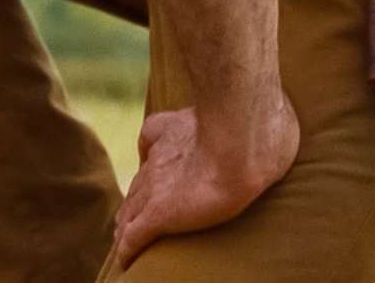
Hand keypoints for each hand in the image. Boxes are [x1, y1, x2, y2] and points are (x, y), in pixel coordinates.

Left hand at [113, 89, 298, 267]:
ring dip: (124, 230)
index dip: (148, 179)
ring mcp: (157, 189)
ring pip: (130, 214)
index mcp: (172, 139)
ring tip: (122, 245)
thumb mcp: (232, 113)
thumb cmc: (250, 126)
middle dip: (131, 205)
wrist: (244, 139)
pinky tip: (124, 261)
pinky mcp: (161, 214)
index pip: (153, 162)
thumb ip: (224, 117)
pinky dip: (128, 250)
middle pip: (136, 189)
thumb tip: (252, 125)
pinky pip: (134, 236)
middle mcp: (158, 164)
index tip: (145, 190)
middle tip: (126, 222)